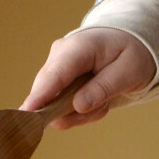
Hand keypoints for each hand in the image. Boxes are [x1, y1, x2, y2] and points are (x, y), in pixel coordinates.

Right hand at [20, 27, 155, 128]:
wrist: (130, 44)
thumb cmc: (131, 54)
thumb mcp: (129, 71)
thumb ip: (104, 88)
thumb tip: (78, 106)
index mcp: (78, 48)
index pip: (55, 75)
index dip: (40, 96)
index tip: (26, 114)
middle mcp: (60, 55)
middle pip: (48, 93)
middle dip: (76, 111)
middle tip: (104, 105)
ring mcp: (56, 67)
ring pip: (56, 104)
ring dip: (83, 111)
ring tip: (105, 98)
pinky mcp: (56, 79)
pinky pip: (62, 106)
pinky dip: (83, 108)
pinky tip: (99, 97)